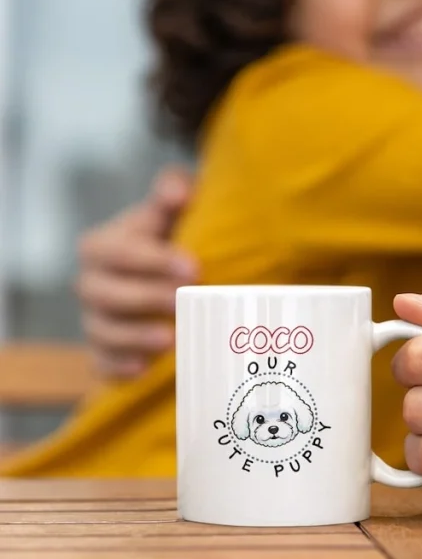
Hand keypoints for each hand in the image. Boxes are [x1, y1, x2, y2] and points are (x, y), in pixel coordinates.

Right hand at [76, 165, 196, 378]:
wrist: (165, 270)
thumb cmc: (169, 234)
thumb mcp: (171, 207)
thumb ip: (173, 190)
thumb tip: (178, 191)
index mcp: (101, 245)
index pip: (120, 252)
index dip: (154, 260)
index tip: (194, 267)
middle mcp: (90, 283)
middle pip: (103, 294)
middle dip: (144, 298)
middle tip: (182, 300)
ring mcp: (94, 319)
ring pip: (101, 331)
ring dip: (133, 337)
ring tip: (169, 339)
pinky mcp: (102, 351)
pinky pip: (100, 363)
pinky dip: (118, 368)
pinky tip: (144, 368)